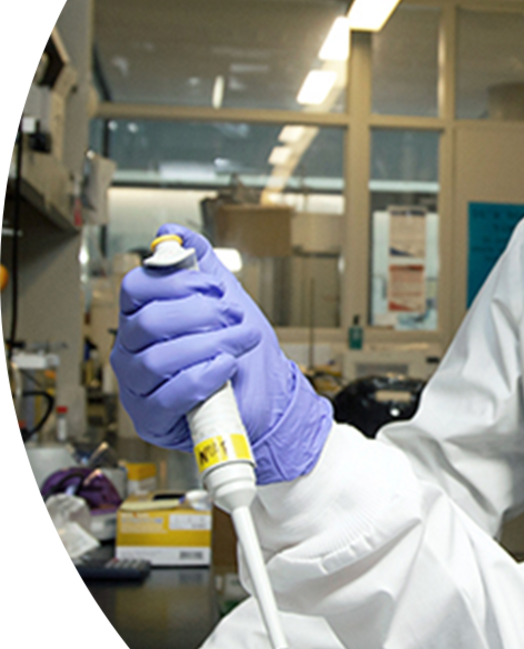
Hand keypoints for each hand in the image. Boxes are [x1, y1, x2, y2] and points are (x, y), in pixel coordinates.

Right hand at [111, 224, 331, 482]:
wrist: (266, 397)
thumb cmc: (239, 351)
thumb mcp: (226, 300)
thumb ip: (201, 265)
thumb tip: (174, 231)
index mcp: (143, 317)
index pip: (136, 287)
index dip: (176, 282)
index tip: (214, 287)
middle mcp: (132, 349)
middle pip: (148, 321)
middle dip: (202, 315)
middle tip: (236, 318)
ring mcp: (138, 385)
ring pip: (157, 359)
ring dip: (210, 345)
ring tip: (241, 342)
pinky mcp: (151, 417)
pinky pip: (167, 395)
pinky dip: (202, 377)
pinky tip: (226, 367)